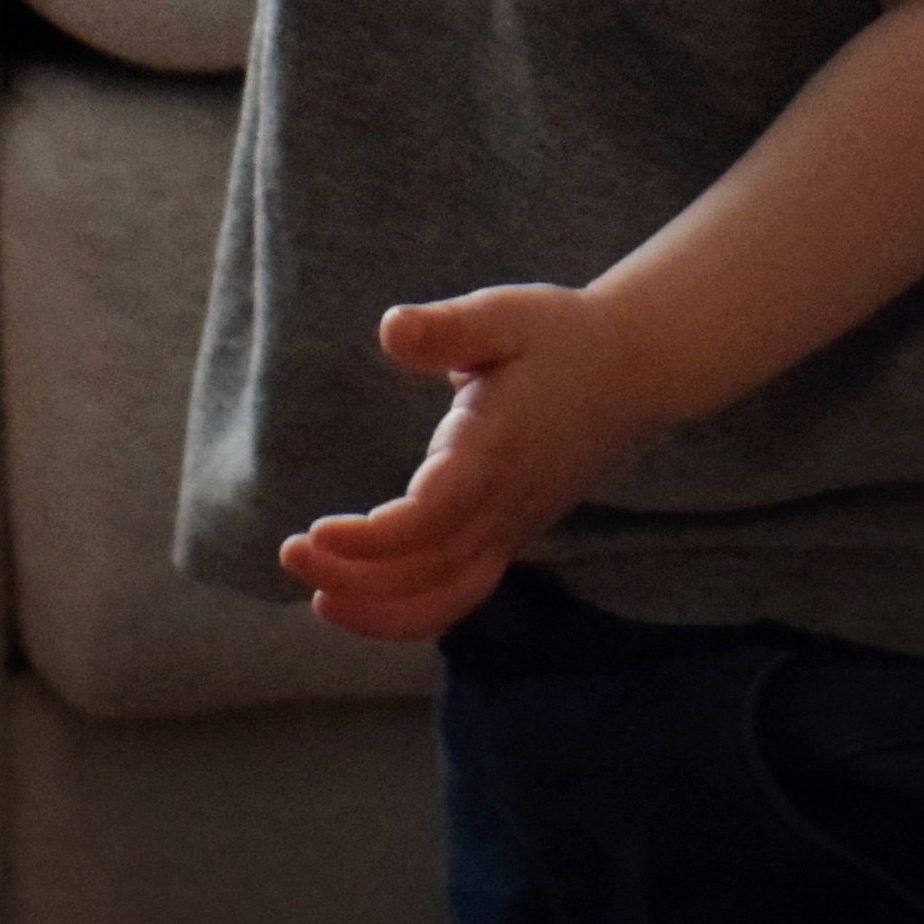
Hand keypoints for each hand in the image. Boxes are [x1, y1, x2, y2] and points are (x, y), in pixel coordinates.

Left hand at [278, 283, 664, 643]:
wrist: (632, 370)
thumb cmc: (560, 337)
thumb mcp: (504, 314)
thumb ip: (446, 327)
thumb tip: (390, 330)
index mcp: (496, 453)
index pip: (430, 521)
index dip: (371, 542)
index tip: (315, 531)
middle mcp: (506, 505)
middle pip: (430, 574)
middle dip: (355, 578)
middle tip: (291, 553)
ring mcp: (513, 528)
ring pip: (448, 600)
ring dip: (380, 609)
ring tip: (317, 593)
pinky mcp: (511, 535)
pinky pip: (460, 593)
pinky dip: (410, 609)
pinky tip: (361, 593)